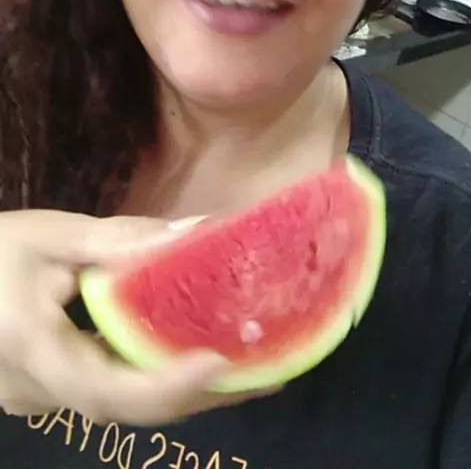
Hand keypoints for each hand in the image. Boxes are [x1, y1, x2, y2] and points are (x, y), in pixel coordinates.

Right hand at [0, 210, 259, 425]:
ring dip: (185, 389)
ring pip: (124, 404)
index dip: (168, 385)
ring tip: (248, 367)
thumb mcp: (49, 236)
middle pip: (130, 406)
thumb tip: (197, 231)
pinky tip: (193, 357)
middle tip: (268, 371)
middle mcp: (41, 391)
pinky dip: (155, 377)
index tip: (221, 361)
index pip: (109, 389)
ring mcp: (44, 398)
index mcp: (35, 351)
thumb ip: (120, 240)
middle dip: (201, 394)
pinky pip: (110, 391)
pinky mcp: (52, 389)